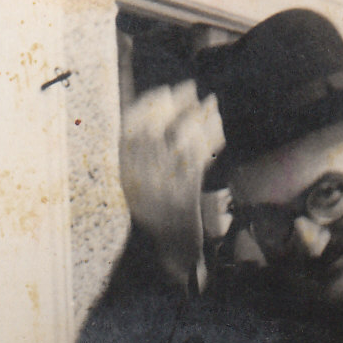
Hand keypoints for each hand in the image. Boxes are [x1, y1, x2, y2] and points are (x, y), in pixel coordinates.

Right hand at [120, 82, 224, 287]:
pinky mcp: (184, 197)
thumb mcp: (144, 189)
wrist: (175, 255)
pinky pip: (196, 159)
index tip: (162, 90)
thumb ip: (143, 159)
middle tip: (188, 87)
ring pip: (178, 141)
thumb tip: (149, 120)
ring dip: (195, 118)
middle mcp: (139, 182)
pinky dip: (207, 139)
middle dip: (173, 105)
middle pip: (155, 131)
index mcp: (125, 178)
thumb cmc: (162, 219)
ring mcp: (161, 190)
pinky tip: (217, 125)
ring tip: (209, 101)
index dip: (145, 107)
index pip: (129, 132)